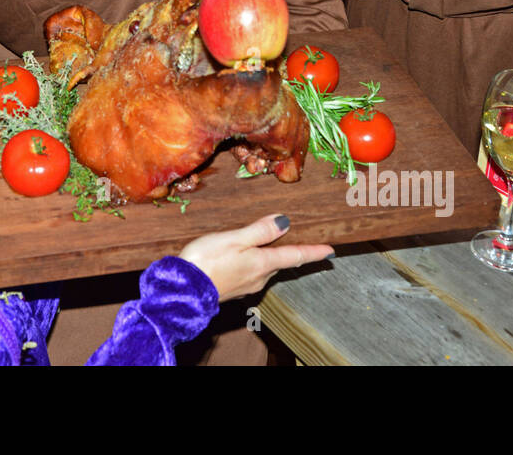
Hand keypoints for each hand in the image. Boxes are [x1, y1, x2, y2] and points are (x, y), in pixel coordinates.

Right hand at [178, 214, 333, 301]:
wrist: (182, 290)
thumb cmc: (205, 261)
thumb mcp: (234, 239)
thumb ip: (260, 230)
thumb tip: (285, 221)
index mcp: (262, 263)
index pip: (295, 256)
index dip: (314, 252)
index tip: (331, 251)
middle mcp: (258, 277)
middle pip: (281, 263)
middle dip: (291, 253)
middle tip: (302, 242)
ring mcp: (245, 285)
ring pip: (265, 268)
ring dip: (270, 257)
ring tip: (271, 245)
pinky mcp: (232, 288)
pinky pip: (250, 273)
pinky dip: (253, 263)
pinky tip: (244, 257)